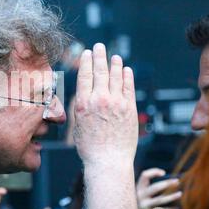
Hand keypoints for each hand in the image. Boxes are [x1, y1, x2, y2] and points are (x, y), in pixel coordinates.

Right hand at [73, 43, 137, 166]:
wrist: (108, 161)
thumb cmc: (90, 147)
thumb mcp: (78, 125)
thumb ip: (82, 107)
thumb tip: (84, 95)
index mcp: (83, 103)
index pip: (85, 75)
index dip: (87, 62)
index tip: (87, 53)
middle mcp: (100, 99)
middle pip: (100, 71)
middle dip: (100, 56)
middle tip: (100, 47)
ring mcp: (116, 103)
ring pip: (116, 76)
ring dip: (115, 64)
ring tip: (115, 56)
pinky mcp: (130, 108)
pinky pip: (129, 87)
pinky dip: (127, 76)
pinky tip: (127, 70)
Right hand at [137, 168, 181, 208]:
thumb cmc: (143, 201)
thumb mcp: (142, 192)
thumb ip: (151, 185)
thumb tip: (171, 181)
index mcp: (139, 187)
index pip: (145, 175)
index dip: (154, 172)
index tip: (164, 173)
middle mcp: (139, 195)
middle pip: (155, 187)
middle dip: (167, 184)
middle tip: (177, 181)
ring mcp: (143, 205)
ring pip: (160, 200)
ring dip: (171, 196)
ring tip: (180, 194)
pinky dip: (171, 208)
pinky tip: (177, 207)